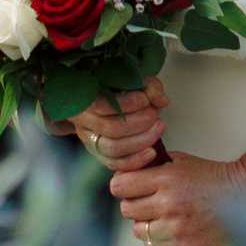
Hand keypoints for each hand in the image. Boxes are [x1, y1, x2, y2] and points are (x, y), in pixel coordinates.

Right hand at [49, 79, 169, 171]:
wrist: (111, 102)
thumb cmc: (123, 90)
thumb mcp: (135, 81)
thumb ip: (149, 87)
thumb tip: (162, 101)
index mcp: (86, 98)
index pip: (102, 105)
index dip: (128, 104)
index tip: (146, 100)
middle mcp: (83, 121)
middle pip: (110, 129)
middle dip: (139, 124)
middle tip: (156, 116)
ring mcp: (90, 140)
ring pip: (112, 149)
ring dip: (140, 141)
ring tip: (158, 129)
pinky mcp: (99, 155)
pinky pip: (115, 164)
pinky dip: (135, 160)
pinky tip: (151, 152)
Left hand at [110, 150, 245, 245]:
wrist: (241, 196)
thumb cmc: (211, 176)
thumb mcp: (180, 160)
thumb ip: (153, 164)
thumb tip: (129, 170)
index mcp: (165, 178)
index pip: (120, 186)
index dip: (121, 185)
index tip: (128, 186)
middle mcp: (168, 203)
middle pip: (127, 209)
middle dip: (132, 204)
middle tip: (144, 202)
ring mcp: (175, 227)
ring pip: (138, 231)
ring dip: (144, 224)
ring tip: (156, 218)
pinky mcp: (184, 245)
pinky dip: (154, 241)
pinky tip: (165, 230)